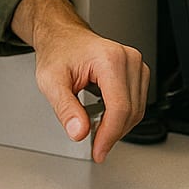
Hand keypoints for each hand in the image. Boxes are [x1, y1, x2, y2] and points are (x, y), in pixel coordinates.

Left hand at [13, 0, 148, 162]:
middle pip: (131, 111)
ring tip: (95, 127)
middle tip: (94, 145)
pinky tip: (104, 117)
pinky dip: (122, 116)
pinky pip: (137, 103)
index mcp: (109, 59)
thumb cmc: (58, 52)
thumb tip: (79, 132)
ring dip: (118, 126)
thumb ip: (65, 108)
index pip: (119, 108)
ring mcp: (136, 64)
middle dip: (112, 134)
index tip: (98, 151)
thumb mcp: (51, 82)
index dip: (109, 135)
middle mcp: (128, 59)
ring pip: (137, 110)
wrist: (63, 37)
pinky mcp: (138, 71)